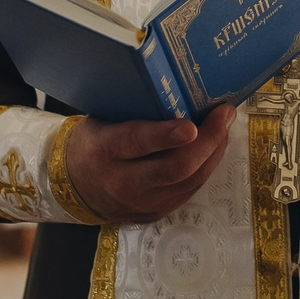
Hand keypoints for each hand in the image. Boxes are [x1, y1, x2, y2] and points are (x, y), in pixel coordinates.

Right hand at [61, 106, 235, 223]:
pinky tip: (213, 147)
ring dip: (213, 152)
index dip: (166, 136)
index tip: (191, 126)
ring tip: (224, 125)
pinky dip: (205, 167)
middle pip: (175, 168)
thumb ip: (133, 109)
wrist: (75, 187)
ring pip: (189, 181)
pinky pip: (189, 190)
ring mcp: (142, 203)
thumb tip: (177, 86)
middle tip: (224, 113)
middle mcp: (123, 182)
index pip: (136, 143)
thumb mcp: (102, 120)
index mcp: (104, 151)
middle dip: (208, 140)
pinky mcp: (156, 212)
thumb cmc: (94, 142)